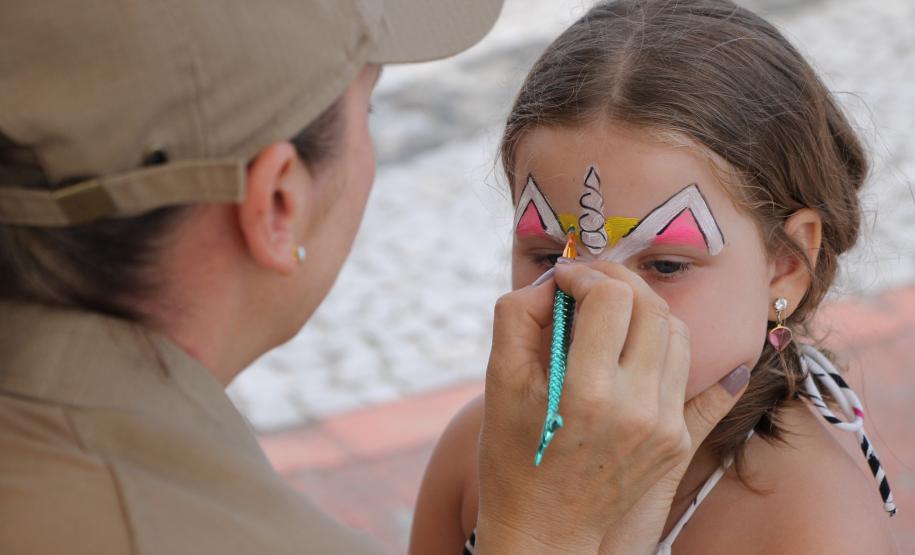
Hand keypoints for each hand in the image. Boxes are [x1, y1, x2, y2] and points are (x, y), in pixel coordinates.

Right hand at [474, 261, 746, 553]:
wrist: (544, 529)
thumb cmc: (512, 453)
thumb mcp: (498, 382)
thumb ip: (519, 316)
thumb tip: (556, 282)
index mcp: (587, 391)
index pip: (610, 297)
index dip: (584, 274)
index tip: (564, 278)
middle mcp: (636, 407)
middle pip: (649, 307)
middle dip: (617, 280)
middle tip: (589, 282)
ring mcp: (664, 426)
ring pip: (675, 332)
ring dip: (642, 309)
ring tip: (610, 313)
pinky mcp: (676, 440)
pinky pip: (686, 372)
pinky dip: (659, 344)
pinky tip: (634, 338)